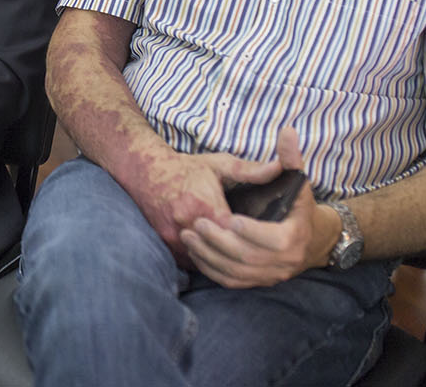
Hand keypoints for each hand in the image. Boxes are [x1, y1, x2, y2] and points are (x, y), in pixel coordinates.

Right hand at [119, 142, 285, 264]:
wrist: (145, 171)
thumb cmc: (186, 168)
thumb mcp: (219, 165)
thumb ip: (250, 170)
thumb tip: (279, 169)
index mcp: (204, 205)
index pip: (236, 232)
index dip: (252, 236)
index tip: (265, 237)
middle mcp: (187, 224)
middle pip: (223, 249)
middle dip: (241, 251)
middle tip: (261, 254)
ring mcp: (174, 236)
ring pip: (206, 259)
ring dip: (223, 259)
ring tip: (244, 260)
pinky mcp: (166, 243)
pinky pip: (191, 261)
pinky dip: (205, 261)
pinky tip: (220, 259)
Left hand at [178, 128, 339, 287]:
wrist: (310, 238)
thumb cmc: (296, 204)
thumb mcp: (296, 180)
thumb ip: (290, 157)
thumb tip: (288, 131)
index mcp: (295, 236)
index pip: (274, 240)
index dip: (252, 231)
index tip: (229, 218)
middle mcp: (286, 262)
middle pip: (249, 257)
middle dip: (220, 241)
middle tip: (197, 225)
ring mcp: (271, 276)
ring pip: (237, 272)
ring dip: (210, 255)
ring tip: (189, 236)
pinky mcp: (257, 282)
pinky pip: (232, 281)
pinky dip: (212, 269)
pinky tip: (196, 252)